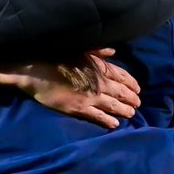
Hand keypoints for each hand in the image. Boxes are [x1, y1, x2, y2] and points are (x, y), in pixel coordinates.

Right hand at [0, 49, 140, 128]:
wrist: (36, 70)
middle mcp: (98, 83)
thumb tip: (113, 52)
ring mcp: (89, 97)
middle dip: (131, 98)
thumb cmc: (55, 55)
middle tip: (138, 104)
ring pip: (113, 105)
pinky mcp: (78, 108)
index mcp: (99, 67)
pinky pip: (97, 116)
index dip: (131, 83)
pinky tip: (115, 124)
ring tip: (131, 114)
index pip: (122, 76)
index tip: (137, 88)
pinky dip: (108, 120)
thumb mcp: (79, 48)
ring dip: (124, 110)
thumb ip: (98, 51)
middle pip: (121, 92)